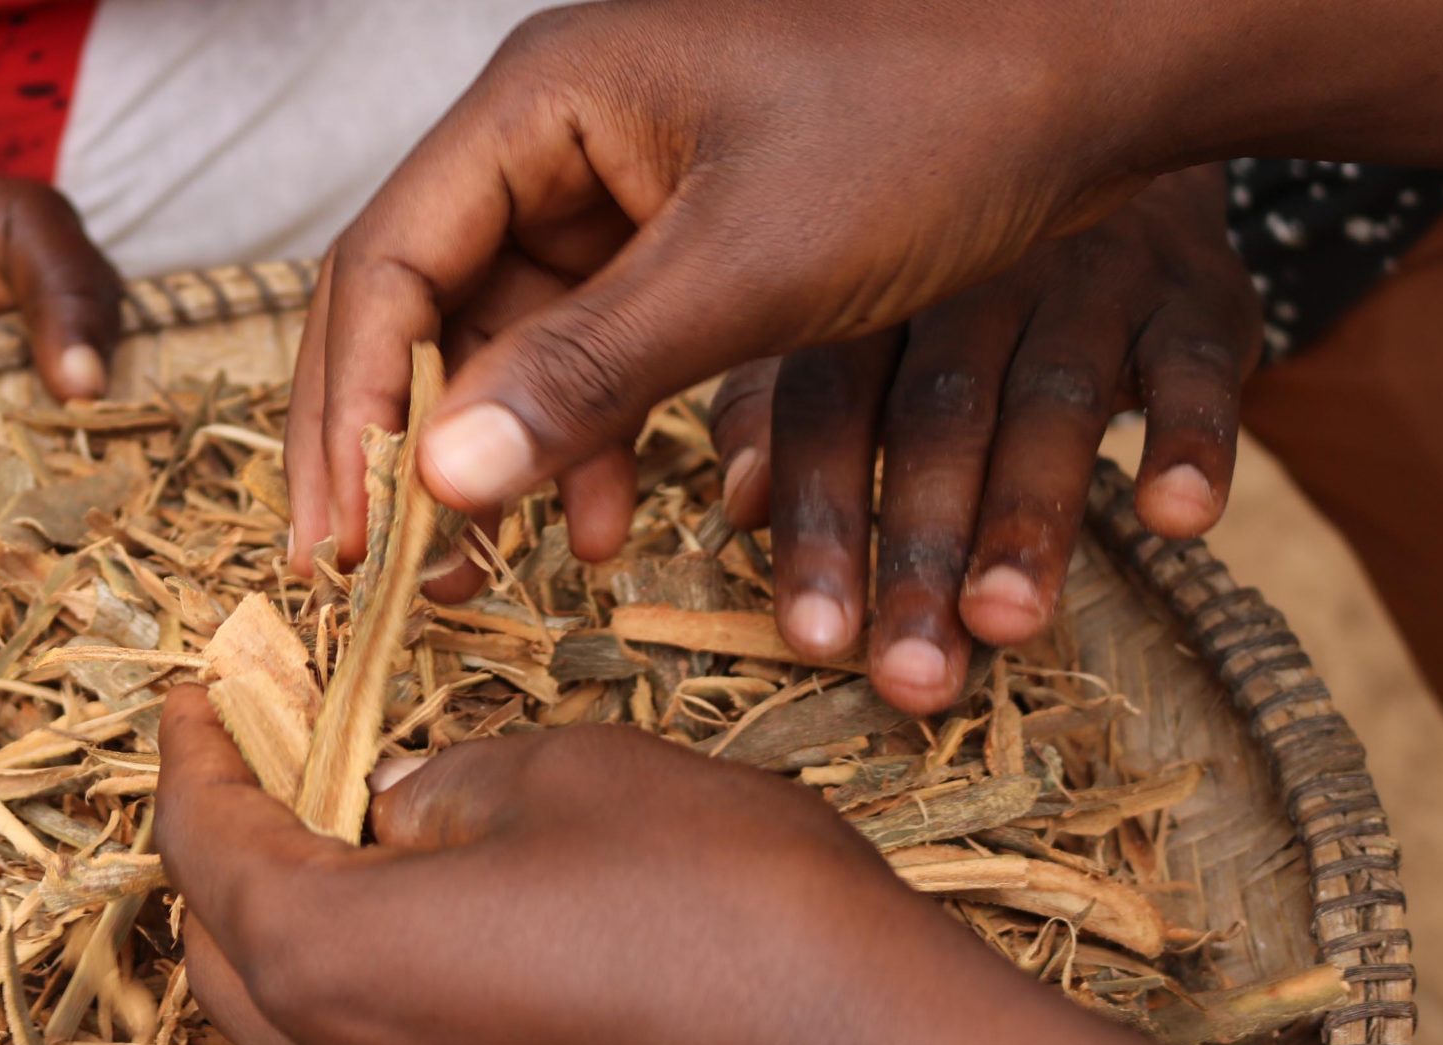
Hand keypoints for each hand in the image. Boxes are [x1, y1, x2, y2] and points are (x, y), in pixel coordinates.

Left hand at [154, 689, 1442, 1044]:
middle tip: (264, 769)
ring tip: (348, 862)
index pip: (209, 847)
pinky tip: (445, 972)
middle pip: (227, 960)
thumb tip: (397, 807)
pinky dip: (374, 1026)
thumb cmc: (737, 914)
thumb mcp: (581, 776)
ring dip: (296, 950)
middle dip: (225, 857)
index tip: (194, 696)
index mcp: (333, 958)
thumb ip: (455, 783)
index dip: (194, 758)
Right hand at [287, 1, 1170, 570]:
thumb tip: (431, 481)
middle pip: (417, 305)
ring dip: (496, 458)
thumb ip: (584, 377)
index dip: (350, 412)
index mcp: (541, 102)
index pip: (384, 266)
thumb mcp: (750, 270)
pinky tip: (598, 523)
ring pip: (501, 341)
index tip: (343, 541)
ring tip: (497, 573)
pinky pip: (586, 348)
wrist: (1100, 70)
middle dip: (398, 447)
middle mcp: (552, 132)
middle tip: (375, 576)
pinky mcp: (673, 231)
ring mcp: (610, 181)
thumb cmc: (936, 128)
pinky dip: (579, 437)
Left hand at [708, 169, 1261, 713]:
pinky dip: (1190, 441)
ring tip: (1006, 626)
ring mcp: (1090, 279)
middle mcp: (974, 273)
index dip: (821, 524)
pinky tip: (1179, 522)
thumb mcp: (844, 319)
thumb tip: (739, 506)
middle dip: (923, 552)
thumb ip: (775, 410)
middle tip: (913, 677)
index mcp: (867, 286)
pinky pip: (1196, 369)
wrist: (1101, 120)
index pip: (827, 408)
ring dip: (1030, 519)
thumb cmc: (935, 277)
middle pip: (938, 420)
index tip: (815, 640)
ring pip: (1054, 404)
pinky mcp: (1197, 297)